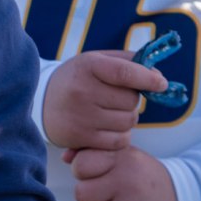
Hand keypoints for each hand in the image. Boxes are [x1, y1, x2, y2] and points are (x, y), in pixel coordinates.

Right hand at [43, 50, 166, 151]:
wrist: (40, 101)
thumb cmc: (77, 78)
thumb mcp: (96, 60)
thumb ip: (127, 62)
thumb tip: (158, 76)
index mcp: (88, 66)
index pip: (125, 73)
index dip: (148, 78)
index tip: (161, 84)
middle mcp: (83, 91)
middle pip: (130, 101)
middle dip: (131, 100)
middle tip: (116, 98)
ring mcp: (81, 116)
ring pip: (128, 122)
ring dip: (126, 119)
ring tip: (109, 112)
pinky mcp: (81, 138)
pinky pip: (119, 140)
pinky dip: (120, 135)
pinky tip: (107, 127)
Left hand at [67, 145, 178, 200]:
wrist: (182, 198)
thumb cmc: (142, 175)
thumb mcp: (123, 155)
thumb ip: (92, 151)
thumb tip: (65, 158)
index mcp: (123, 159)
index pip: (82, 165)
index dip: (81, 172)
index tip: (92, 175)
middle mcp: (127, 182)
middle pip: (81, 194)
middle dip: (86, 198)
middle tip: (99, 197)